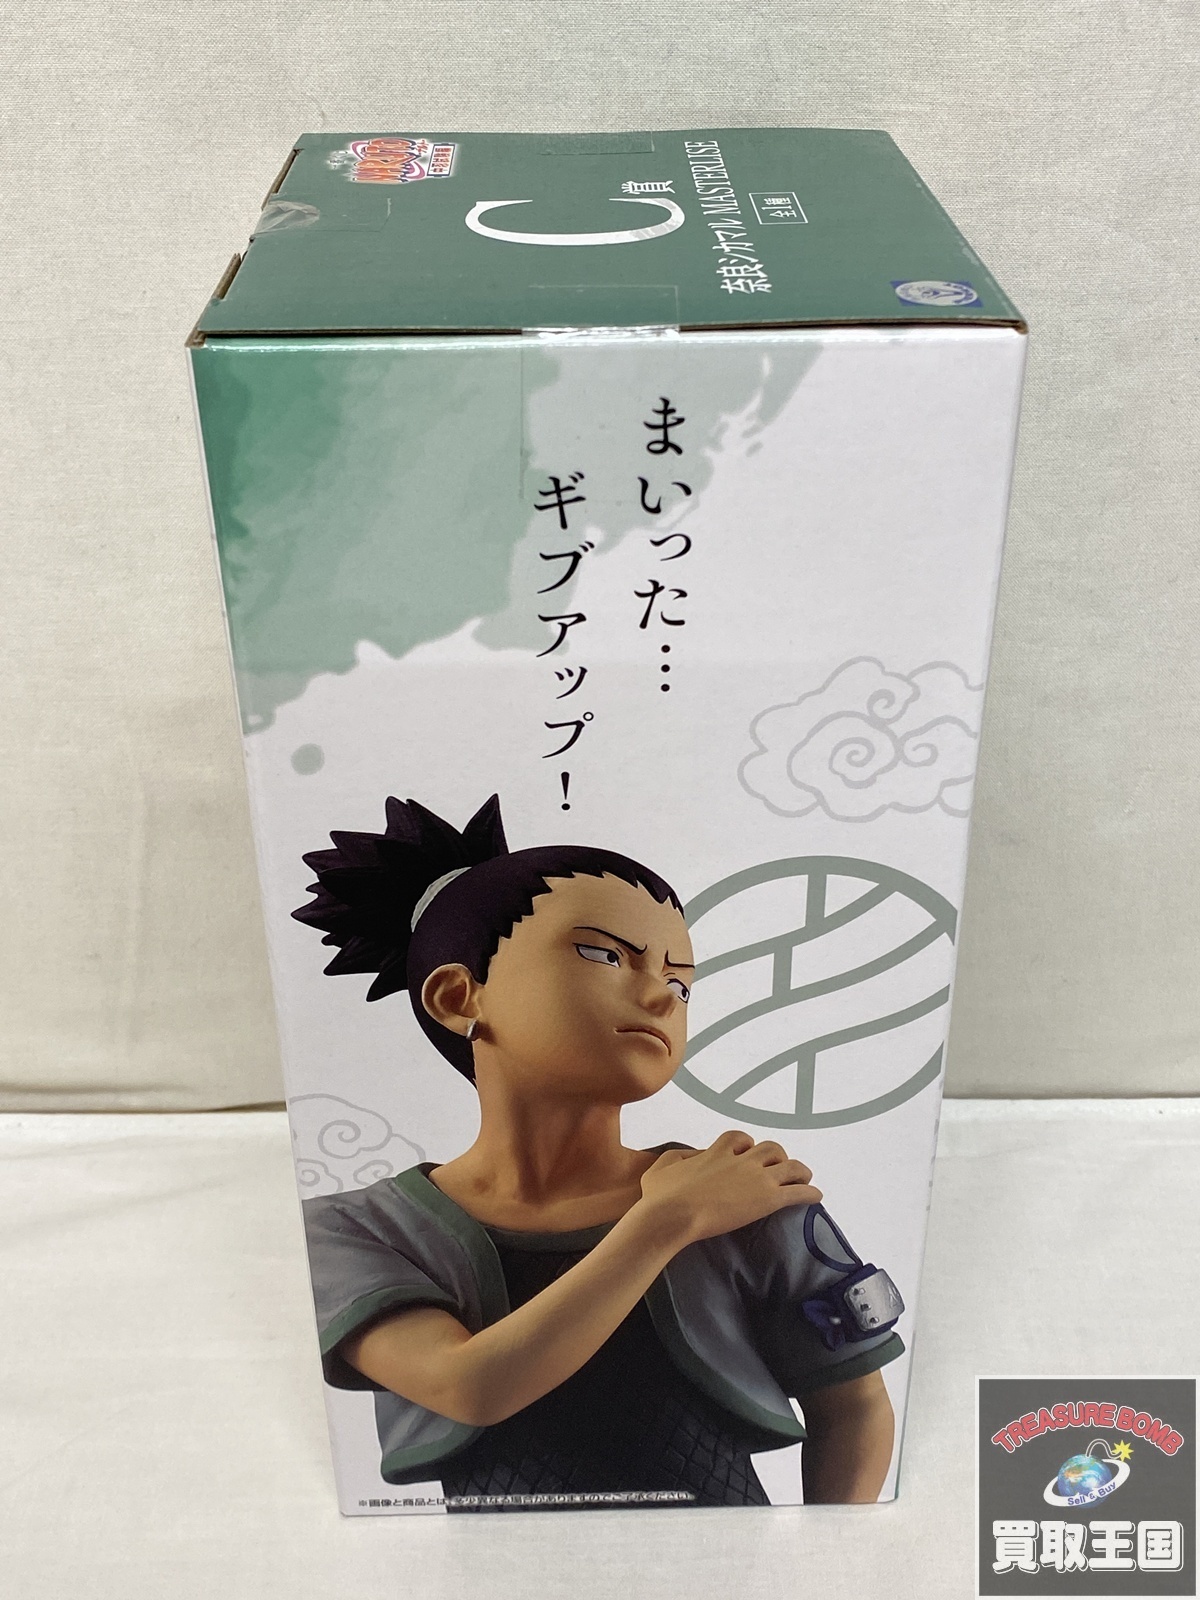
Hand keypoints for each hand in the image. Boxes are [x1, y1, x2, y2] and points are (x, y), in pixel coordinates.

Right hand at [638, 1130, 820, 1245]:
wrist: (672, 1215)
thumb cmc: (661, 1196)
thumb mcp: (662, 1167)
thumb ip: (679, 1157)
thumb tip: (690, 1157)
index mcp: (715, 1152)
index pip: (739, 1138)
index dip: (746, 1146)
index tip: (747, 1155)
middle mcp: (740, 1160)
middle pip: (770, 1149)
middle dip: (777, 1157)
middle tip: (778, 1170)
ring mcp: (755, 1179)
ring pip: (790, 1166)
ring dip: (799, 1171)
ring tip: (804, 1179)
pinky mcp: (767, 1199)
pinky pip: (798, 1192)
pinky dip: (810, 1192)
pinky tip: (816, 1197)